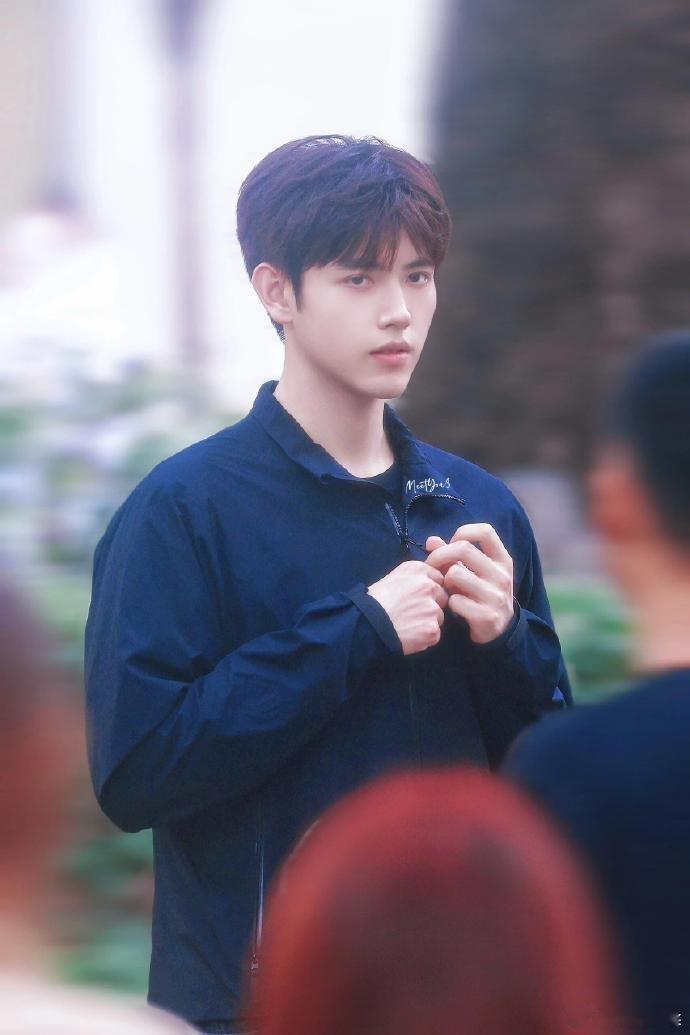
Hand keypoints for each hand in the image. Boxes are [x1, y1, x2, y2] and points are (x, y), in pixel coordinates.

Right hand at [368, 561, 448, 654]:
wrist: (366, 623)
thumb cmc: (375, 600)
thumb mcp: (393, 577)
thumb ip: (414, 577)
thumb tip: (428, 582)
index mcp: (418, 570)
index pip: (438, 578)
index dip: (429, 590)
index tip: (417, 597)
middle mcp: (429, 586)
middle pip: (442, 597)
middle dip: (432, 605)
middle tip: (412, 612)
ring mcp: (432, 609)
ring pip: (439, 616)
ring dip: (428, 621)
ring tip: (408, 624)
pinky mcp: (432, 629)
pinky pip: (435, 634)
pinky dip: (424, 637)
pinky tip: (410, 634)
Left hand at [425, 524, 513, 644]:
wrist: (499, 629)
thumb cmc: (482, 593)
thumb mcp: (474, 571)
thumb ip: (453, 555)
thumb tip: (430, 540)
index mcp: (502, 560)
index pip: (485, 531)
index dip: (463, 533)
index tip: (452, 544)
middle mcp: (502, 575)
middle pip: (464, 549)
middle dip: (440, 555)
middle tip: (431, 565)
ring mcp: (496, 596)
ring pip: (455, 574)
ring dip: (445, 581)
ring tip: (448, 589)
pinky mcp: (487, 616)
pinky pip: (455, 601)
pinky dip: (449, 603)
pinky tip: (454, 606)